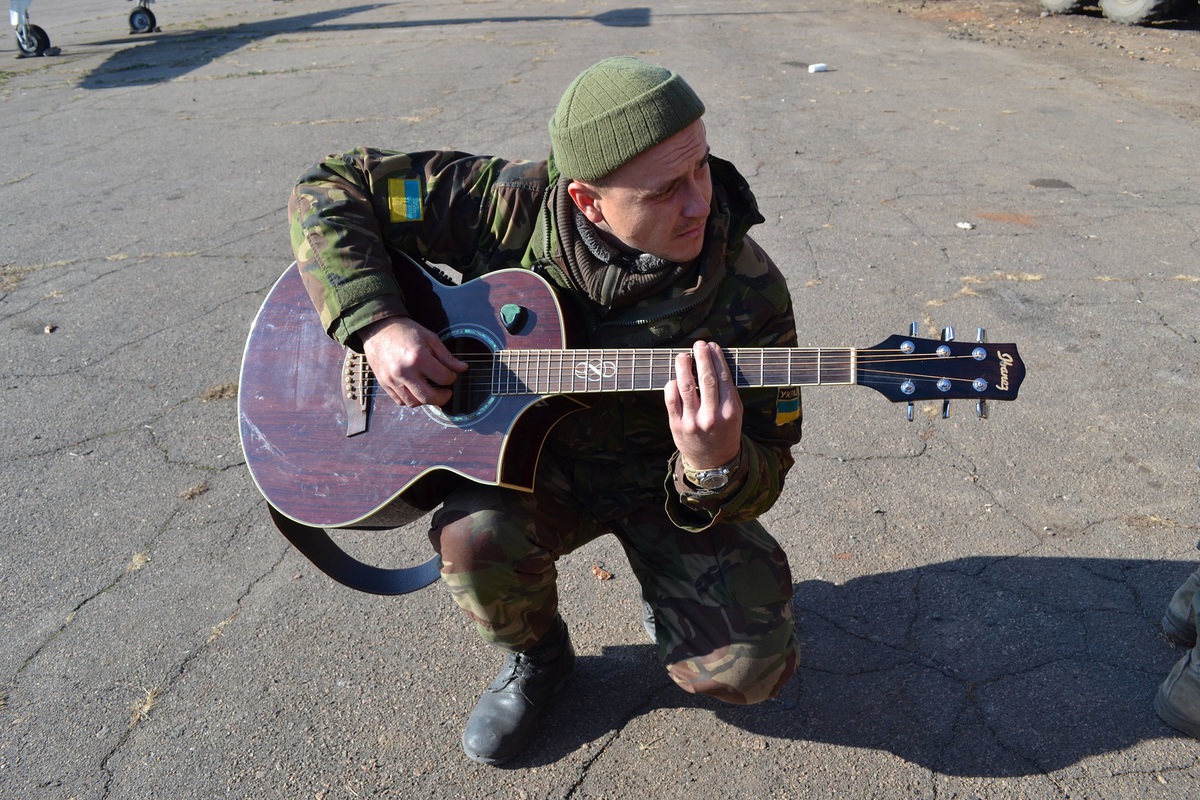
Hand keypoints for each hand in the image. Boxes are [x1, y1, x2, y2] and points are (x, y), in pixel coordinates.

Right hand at [360, 316, 467, 406]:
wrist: (379, 328)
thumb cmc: (405, 331)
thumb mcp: (430, 338)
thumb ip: (446, 356)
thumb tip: (462, 368)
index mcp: (418, 357)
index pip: (443, 378)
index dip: (452, 378)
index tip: (451, 375)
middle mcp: (404, 371)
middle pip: (428, 397)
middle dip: (443, 398)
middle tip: (447, 393)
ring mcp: (392, 379)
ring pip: (414, 403)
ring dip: (426, 400)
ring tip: (431, 392)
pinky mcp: (384, 383)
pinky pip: (400, 401)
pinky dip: (411, 400)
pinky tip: (416, 391)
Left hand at [664, 341, 742, 468]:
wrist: (713, 462)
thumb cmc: (725, 432)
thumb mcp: (735, 413)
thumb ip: (727, 391)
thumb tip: (714, 361)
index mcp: (730, 411)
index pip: (723, 377)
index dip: (716, 358)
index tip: (712, 346)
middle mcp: (711, 416)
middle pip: (705, 379)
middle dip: (701, 357)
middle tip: (698, 344)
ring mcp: (692, 421)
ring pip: (685, 386)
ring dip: (683, 367)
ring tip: (682, 356)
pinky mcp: (676, 425)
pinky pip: (671, 399)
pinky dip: (672, 385)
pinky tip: (675, 378)